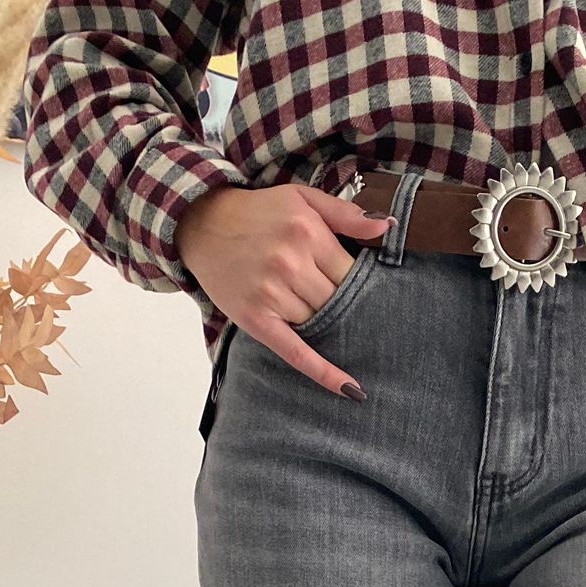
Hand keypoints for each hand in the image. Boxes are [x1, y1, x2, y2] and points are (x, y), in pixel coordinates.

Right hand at [176, 181, 393, 397]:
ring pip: (320, 323)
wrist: (200, 223)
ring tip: (324, 318)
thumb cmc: (257, 212)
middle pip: (338, 301)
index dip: (359, 283)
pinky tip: (350, 389)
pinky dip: (324, 373)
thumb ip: (345, 213)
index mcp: (306, 232)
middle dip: (344, 305)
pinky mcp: (256, 319)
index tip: (362, 289)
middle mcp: (290, 263)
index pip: (351, 272)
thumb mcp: (302, 198)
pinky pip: (298, 352)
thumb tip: (385, 228)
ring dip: (327, 325)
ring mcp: (272, 294)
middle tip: (343, 305)